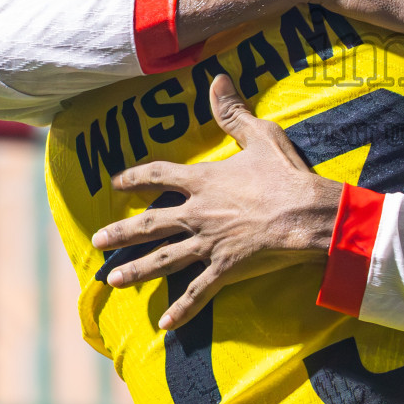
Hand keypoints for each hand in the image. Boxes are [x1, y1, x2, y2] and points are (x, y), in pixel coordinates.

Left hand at [91, 74, 342, 330]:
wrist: (306, 214)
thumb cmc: (285, 174)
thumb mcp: (259, 136)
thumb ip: (232, 112)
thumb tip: (217, 78)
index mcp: (203, 181)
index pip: (159, 175)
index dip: (136, 177)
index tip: (115, 183)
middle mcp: (197, 213)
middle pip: (149, 223)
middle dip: (120, 233)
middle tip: (96, 241)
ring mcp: (208, 244)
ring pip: (163, 260)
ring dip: (136, 270)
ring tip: (112, 280)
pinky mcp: (225, 268)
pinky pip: (198, 292)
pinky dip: (182, 310)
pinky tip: (164, 325)